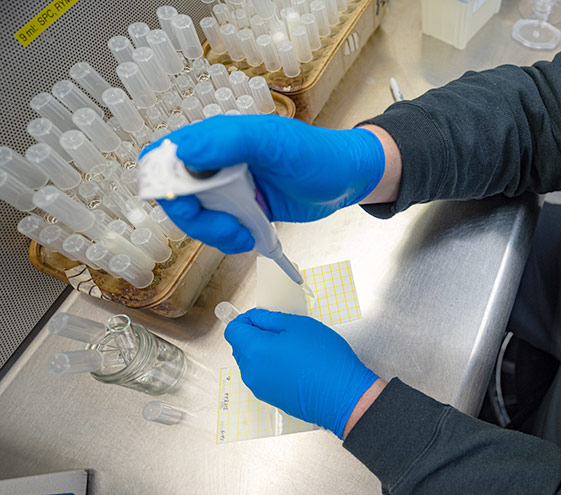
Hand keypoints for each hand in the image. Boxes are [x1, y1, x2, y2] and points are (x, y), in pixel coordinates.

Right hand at [142, 115, 384, 253]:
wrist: (346, 180)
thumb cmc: (318, 154)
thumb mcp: (276, 143)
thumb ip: (230, 141)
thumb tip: (184, 152)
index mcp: (217, 138)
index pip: (165, 156)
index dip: (163, 182)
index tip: (187, 203)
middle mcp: (216, 162)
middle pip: (174, 194)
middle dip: (194, 218)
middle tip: (227, 226)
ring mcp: (227, 188)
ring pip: (195, 218)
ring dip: (214, 233)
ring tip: (244, 233)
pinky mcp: (240, 209)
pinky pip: (217, 230)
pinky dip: (228, 239)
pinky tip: (251, 236)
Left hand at [225, 309, 378, 438]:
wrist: (342, 396)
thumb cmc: (324, 360)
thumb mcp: (298, 325)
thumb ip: (270, 318)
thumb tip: (256, 318)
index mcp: (254, 350)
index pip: (233, 330)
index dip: (246, 319)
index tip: (261, 316)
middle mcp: (251, 372)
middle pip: (240, 346)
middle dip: (254, 334)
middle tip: (280, 329)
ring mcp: (259, 388)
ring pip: (251, 362)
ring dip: (263, 351)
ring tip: (290, 347)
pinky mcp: (270, 398)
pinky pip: (262, 375)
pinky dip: (271, 366)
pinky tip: (293, 363)